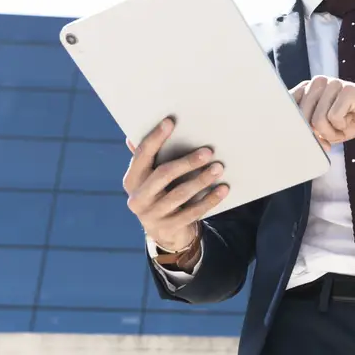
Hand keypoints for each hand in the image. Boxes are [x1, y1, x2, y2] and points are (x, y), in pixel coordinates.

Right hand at [123, 117, 227, 250]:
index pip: (142, 155)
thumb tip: (146, 128)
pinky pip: (192, 212)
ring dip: (202, 180)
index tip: (170, 121)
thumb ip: (149, 157)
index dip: (155, 138)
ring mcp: (152, 216)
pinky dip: (209, 200)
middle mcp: (137, 198)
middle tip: (208, 151)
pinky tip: (223, 189)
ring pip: (180, 194)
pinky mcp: (169, 228)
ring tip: (219, 168)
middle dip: (187, 161)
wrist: (164, 232)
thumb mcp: (151, 178)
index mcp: (132, 180)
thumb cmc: (160, 193)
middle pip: (163, 174)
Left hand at [291, 76, 354, 148]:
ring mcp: (332, 83)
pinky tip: (351, 119)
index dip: (293, 125)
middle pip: (303, 117)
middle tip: (331, 133)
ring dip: (331, 132)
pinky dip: (342, 126)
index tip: (299, 136)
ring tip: (342, 125)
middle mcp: (317, 82)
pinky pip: (334, 117)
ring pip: (318, 120)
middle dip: (317, 133)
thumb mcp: (323, 126)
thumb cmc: (348, 120)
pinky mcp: (346, 89)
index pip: (287, 106)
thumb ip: (307, 128)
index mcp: (307, 88)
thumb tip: (296, 136)